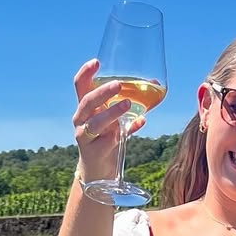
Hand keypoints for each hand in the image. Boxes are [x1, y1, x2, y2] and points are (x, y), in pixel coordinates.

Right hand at [72, 59, 144, 180]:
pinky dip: (125, 132)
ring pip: (95, 123)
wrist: (98, 173)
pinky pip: (109, 141)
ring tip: (127, 104)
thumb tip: (155, 84)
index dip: (86, 73)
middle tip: (118, 85)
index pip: (80, 86)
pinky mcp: (94, 152)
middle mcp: (81, 120)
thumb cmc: (107, 139)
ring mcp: (85, 137)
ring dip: (111, 112)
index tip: (96, 61)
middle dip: (102, 92)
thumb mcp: (117, 119)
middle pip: (87, 102)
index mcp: (85, 108)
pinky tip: (139, 123)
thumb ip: (132, 104)